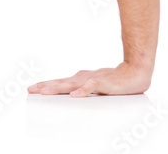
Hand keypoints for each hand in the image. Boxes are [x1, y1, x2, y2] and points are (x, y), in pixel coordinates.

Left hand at [27, 62, 151, 97]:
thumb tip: (71, 94)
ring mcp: (93, 79)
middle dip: (46, 86)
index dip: (47, 84)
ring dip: (58, 87)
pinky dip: (82, 90)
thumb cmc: (116, 79)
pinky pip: (91, 87)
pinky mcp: (104, 82)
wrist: (136, 71)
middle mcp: (84, 77)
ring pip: (72, 84)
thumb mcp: (96, 85)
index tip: (33, 88)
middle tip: (31, 90)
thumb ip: (84, 88)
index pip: (61, 81)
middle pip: (61, 82)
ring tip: (45, 92)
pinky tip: (74, 95)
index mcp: (81, 78)